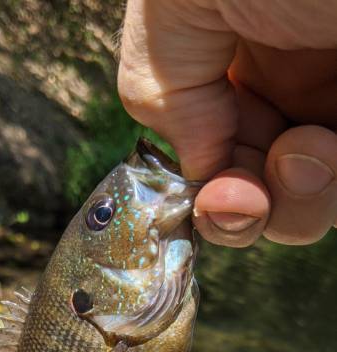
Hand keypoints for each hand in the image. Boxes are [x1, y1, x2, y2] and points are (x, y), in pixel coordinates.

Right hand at [118, 0, 336, 246]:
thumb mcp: (178, 2)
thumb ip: (159, 87)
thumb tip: (197, 172)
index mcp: (238, 53)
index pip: (211, 148)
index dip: (206, 187)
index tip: (214, 199)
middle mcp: (294, 83)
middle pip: (260, 189)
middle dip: (248, 209)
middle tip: (250, 198)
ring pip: (312, 200)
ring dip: (300, 203)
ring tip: (314, 153)